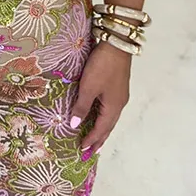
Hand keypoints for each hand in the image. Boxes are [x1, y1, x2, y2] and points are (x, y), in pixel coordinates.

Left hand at [70, 41, 131, 159]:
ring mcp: (120, 94)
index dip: (92, 139)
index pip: (101, 129)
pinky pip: (110, 108)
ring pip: (110, 117)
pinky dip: (104, 117)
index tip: (84, 150)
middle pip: (109, 126)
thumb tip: (75, 125)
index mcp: (113, 107)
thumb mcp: (88, 87)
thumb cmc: (102, 66)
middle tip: (92, 151)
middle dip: (100, 138)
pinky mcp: (118, 86)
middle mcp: (119, 103)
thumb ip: (82, 106)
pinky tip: (99, 115)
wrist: (116, 45)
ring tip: (96, 137)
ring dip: (102, 128)